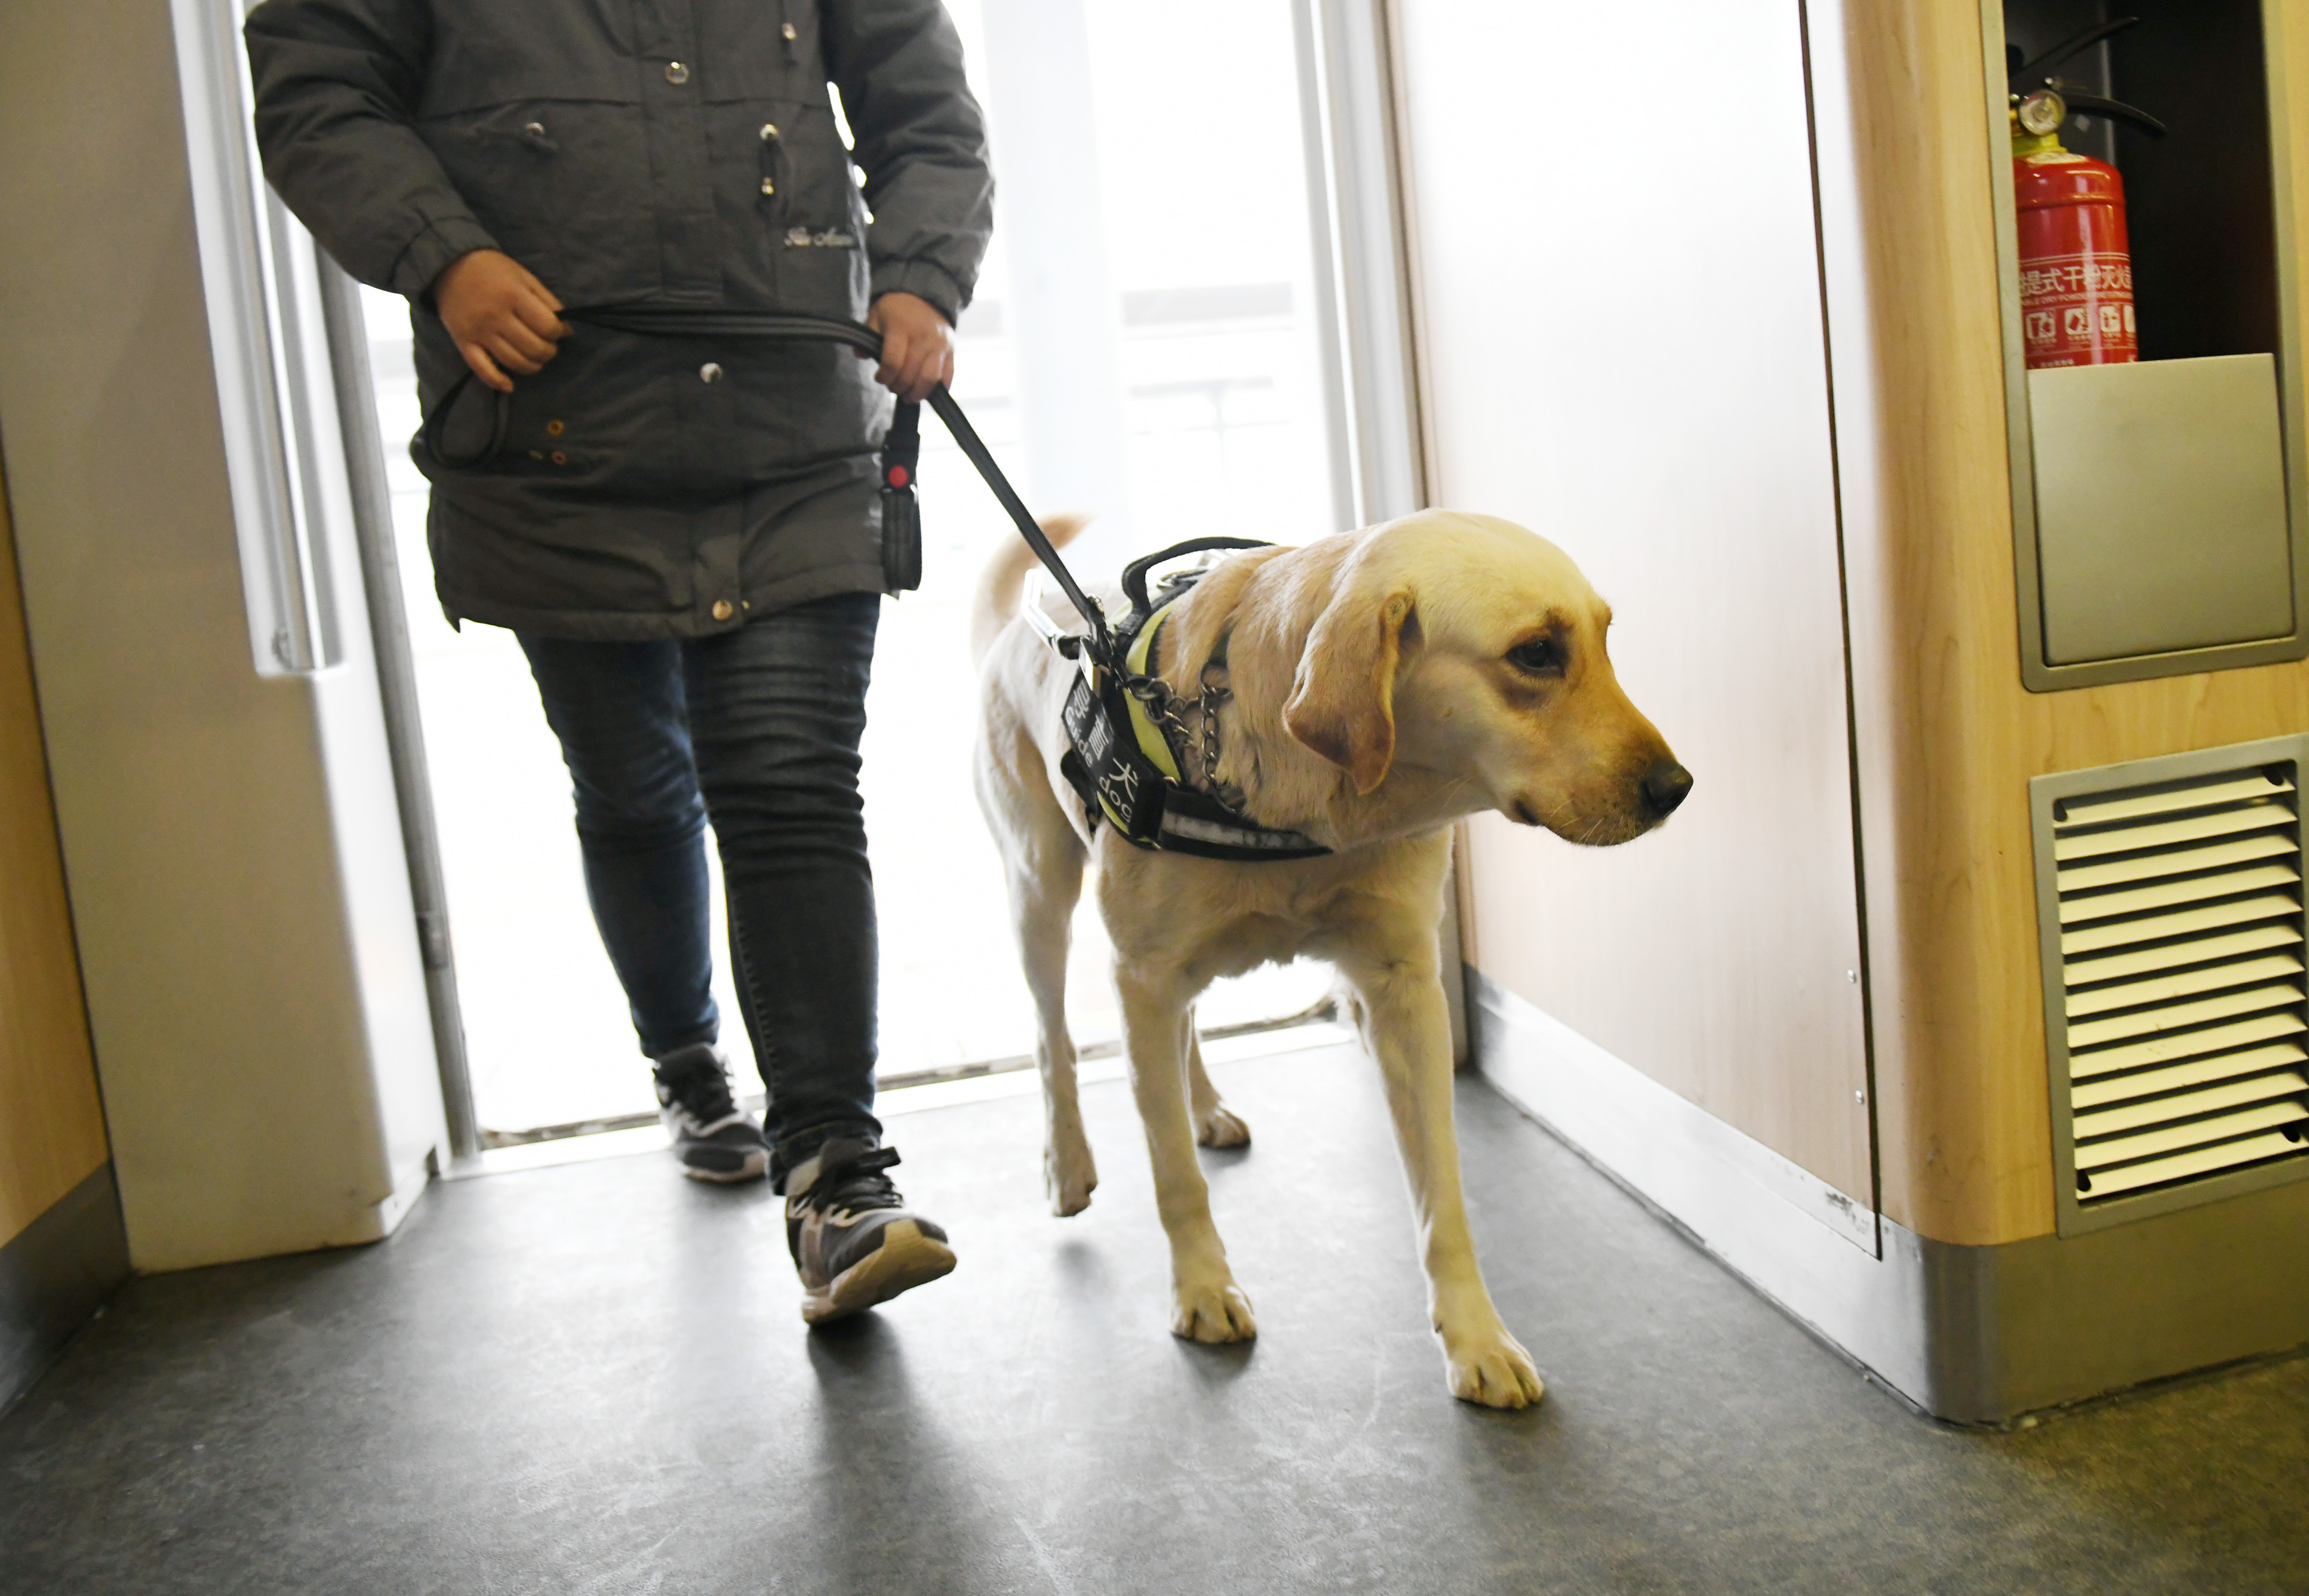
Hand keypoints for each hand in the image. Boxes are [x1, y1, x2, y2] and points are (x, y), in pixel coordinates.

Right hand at [432, 249, 569, 392]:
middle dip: (548, 352)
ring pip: (513, 362)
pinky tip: (509, 385)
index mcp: (513, 295)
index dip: (559, 333)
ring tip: (535, 358)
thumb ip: (546, 300)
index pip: (547, 327)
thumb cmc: (492, 269)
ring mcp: (479, 332)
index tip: (558, 331)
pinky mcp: (464, 342)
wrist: (450, 266)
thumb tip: (566, 329)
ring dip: (532, 366)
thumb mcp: (523, 276)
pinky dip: (497, 381)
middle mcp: (496, 316)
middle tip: (548, 346)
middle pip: (533, 348)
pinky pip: (482, 369)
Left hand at [863, 291, 954, 402]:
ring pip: (930, 379)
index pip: (893, 362)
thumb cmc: (896, 309)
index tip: (879, 378)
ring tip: (909, 396)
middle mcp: (923, 337)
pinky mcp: (951, 351)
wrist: (925, 295)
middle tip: (893, 387)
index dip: (884, 377)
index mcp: (902, 328)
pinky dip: (937, 388)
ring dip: (918, 393)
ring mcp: (940, 345)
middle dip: (899, 387)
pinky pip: (948, 376)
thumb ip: (867, 336)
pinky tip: (926, 390)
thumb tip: (861, 355)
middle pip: (911, 374)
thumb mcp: (876, 315)